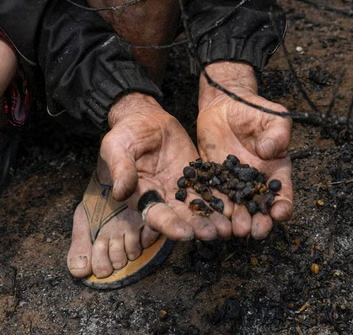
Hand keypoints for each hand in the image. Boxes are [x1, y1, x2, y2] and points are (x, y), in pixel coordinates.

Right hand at [100, 93, 229, 242]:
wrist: (145, 117)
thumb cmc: (126, 132)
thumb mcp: (117, 146)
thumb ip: (121, 168)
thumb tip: (120, 193)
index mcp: (142, 195)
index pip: (157, 215)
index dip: (170, 226)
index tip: (185, 234)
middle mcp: (163, 198)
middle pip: (181, 217)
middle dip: (197, 226)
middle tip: (214, 234)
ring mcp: (181, 189)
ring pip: (198, 208)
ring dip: (212, 219)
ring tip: (228, 227)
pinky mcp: (196, 177)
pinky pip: (210, 190)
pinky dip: (222, 199)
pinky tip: (235, 207)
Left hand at [195, 62, 292, 238]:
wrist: (225, 104)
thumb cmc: (254, 110)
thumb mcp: (274, 116)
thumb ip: (278, 133)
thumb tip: (269, 151)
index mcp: (276, 171)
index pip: (283, 194)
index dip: (283, 207)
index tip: (279, 214)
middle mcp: (255, 183)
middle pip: (259, 209)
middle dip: (258, 222)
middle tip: (253, 231)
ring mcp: (233, 184)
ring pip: (236, 208)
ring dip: (235, 222)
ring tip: (232, 230)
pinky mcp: (213, 179)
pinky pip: (212, 196)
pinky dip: (212, 209)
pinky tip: (210, 217)